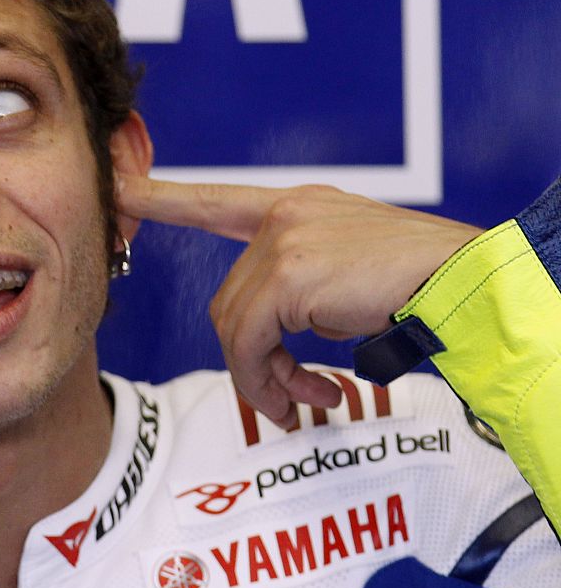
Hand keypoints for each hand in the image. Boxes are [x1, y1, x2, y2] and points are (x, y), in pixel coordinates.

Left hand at [117, 175, 479, 429]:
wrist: (470, 281)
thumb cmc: (425, 284)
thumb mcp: (352, 275)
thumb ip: (306, 291)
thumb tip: (273, 349)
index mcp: (299, 207)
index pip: (216, 199)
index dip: (162, 197)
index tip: (116, 186)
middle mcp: (285, 215)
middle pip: (229, 301)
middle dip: (254, 360)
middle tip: (292, 397)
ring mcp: (284, 241)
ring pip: (235, 327)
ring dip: (266, 379)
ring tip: (307, 402)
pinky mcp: (289, 276)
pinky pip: (250, 344)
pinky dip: (271, 381)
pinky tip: (317, 394)